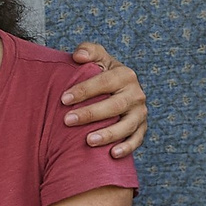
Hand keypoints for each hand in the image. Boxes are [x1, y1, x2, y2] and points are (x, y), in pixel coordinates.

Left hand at [62, 43, 147, 158]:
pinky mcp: (141, 129)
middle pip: (114, 106)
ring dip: (108, 134)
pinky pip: (137, 140)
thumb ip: (88, 51)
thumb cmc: (101, 74)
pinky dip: (126, 148)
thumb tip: (78, 57)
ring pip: (126, 125)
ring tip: (88, 141)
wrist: (118, 90)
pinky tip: (112, 154)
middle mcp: (136, 94)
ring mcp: (140, 113)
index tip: (63, 99)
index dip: (84, 90)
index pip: (104, 82)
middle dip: (90, 114)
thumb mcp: (97, 58)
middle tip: (67, 120)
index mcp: (125, 75)